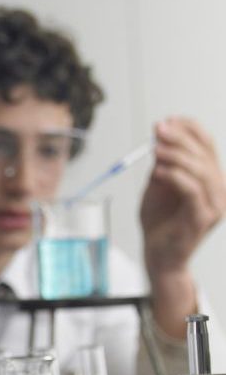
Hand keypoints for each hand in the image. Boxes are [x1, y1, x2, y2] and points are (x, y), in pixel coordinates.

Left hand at [140, 117, 225, 279]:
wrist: (158, 254)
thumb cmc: (160, 220)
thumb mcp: (158, 184)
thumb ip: (162, 162)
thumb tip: (160, 132)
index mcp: (212, 178)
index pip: (208, 145)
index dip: (190, 130)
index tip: (167, 120)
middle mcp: (219, 190)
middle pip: (204, 155)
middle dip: (180, 139)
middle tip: (158, 130)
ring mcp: (214, 205)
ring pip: (201, 171)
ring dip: (177, 156)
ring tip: (155, 149)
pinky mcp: (202, 219)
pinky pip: (192, 192)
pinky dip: (175, 177)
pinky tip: (157, 171)